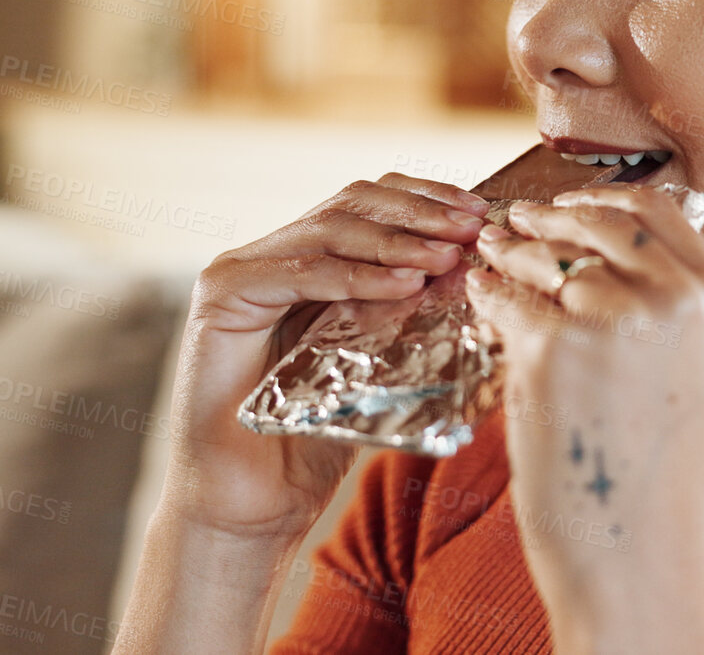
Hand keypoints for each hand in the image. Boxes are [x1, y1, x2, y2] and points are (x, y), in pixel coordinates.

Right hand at [164, 173, 492, 538]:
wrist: (252, 504)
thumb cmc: (314, 443)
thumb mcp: (379, 364)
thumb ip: (409, 312)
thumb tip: (473, 269)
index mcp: (309, 261)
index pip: (373, 202)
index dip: (428, 199)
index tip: (481, 214)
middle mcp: (271, 255)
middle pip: (353, 201)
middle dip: (420, 209)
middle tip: (472, 224)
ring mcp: (241, 270)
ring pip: (330, 228)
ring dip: (397, 239)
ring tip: (448, 254)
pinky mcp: (222, 296)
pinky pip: (301, 272)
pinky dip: (357, 276)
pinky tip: (404, 284)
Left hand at [465, 183, 703, 650]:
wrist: (642, 552)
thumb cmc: (664, 476)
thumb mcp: (701, 374)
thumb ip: (676, 309)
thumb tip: (618, 255)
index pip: (656, 211)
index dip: (604, 203)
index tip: (572, 207)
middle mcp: (675, 297)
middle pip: (598, 223)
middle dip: (551, 218)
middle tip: (516, 221)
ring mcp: (615, 317)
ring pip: (547, 258)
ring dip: (512, 251)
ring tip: (490, 254)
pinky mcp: (554, 345)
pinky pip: (508, 301)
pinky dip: (489, 294)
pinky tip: (479, 295)